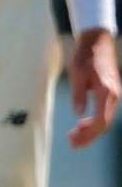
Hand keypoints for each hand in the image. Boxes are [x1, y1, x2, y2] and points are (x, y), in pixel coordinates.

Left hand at [68, 29, 118, 147]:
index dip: (88, 133)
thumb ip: (78, 94)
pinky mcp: (111, 93)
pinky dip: (94, 121)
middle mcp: (114, 95)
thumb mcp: (76, 73)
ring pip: (105, 119)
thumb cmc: (85, 56)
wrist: (98, 43)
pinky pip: (105, 113)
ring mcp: (114, 95)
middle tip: (72, 144)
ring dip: (91, 131)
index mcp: (106, 92)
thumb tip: (79, 113)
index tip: (74, 139)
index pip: (101, 120)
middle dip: (89, 136)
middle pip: (104, 124)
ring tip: (74, 138)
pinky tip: (82, 126)